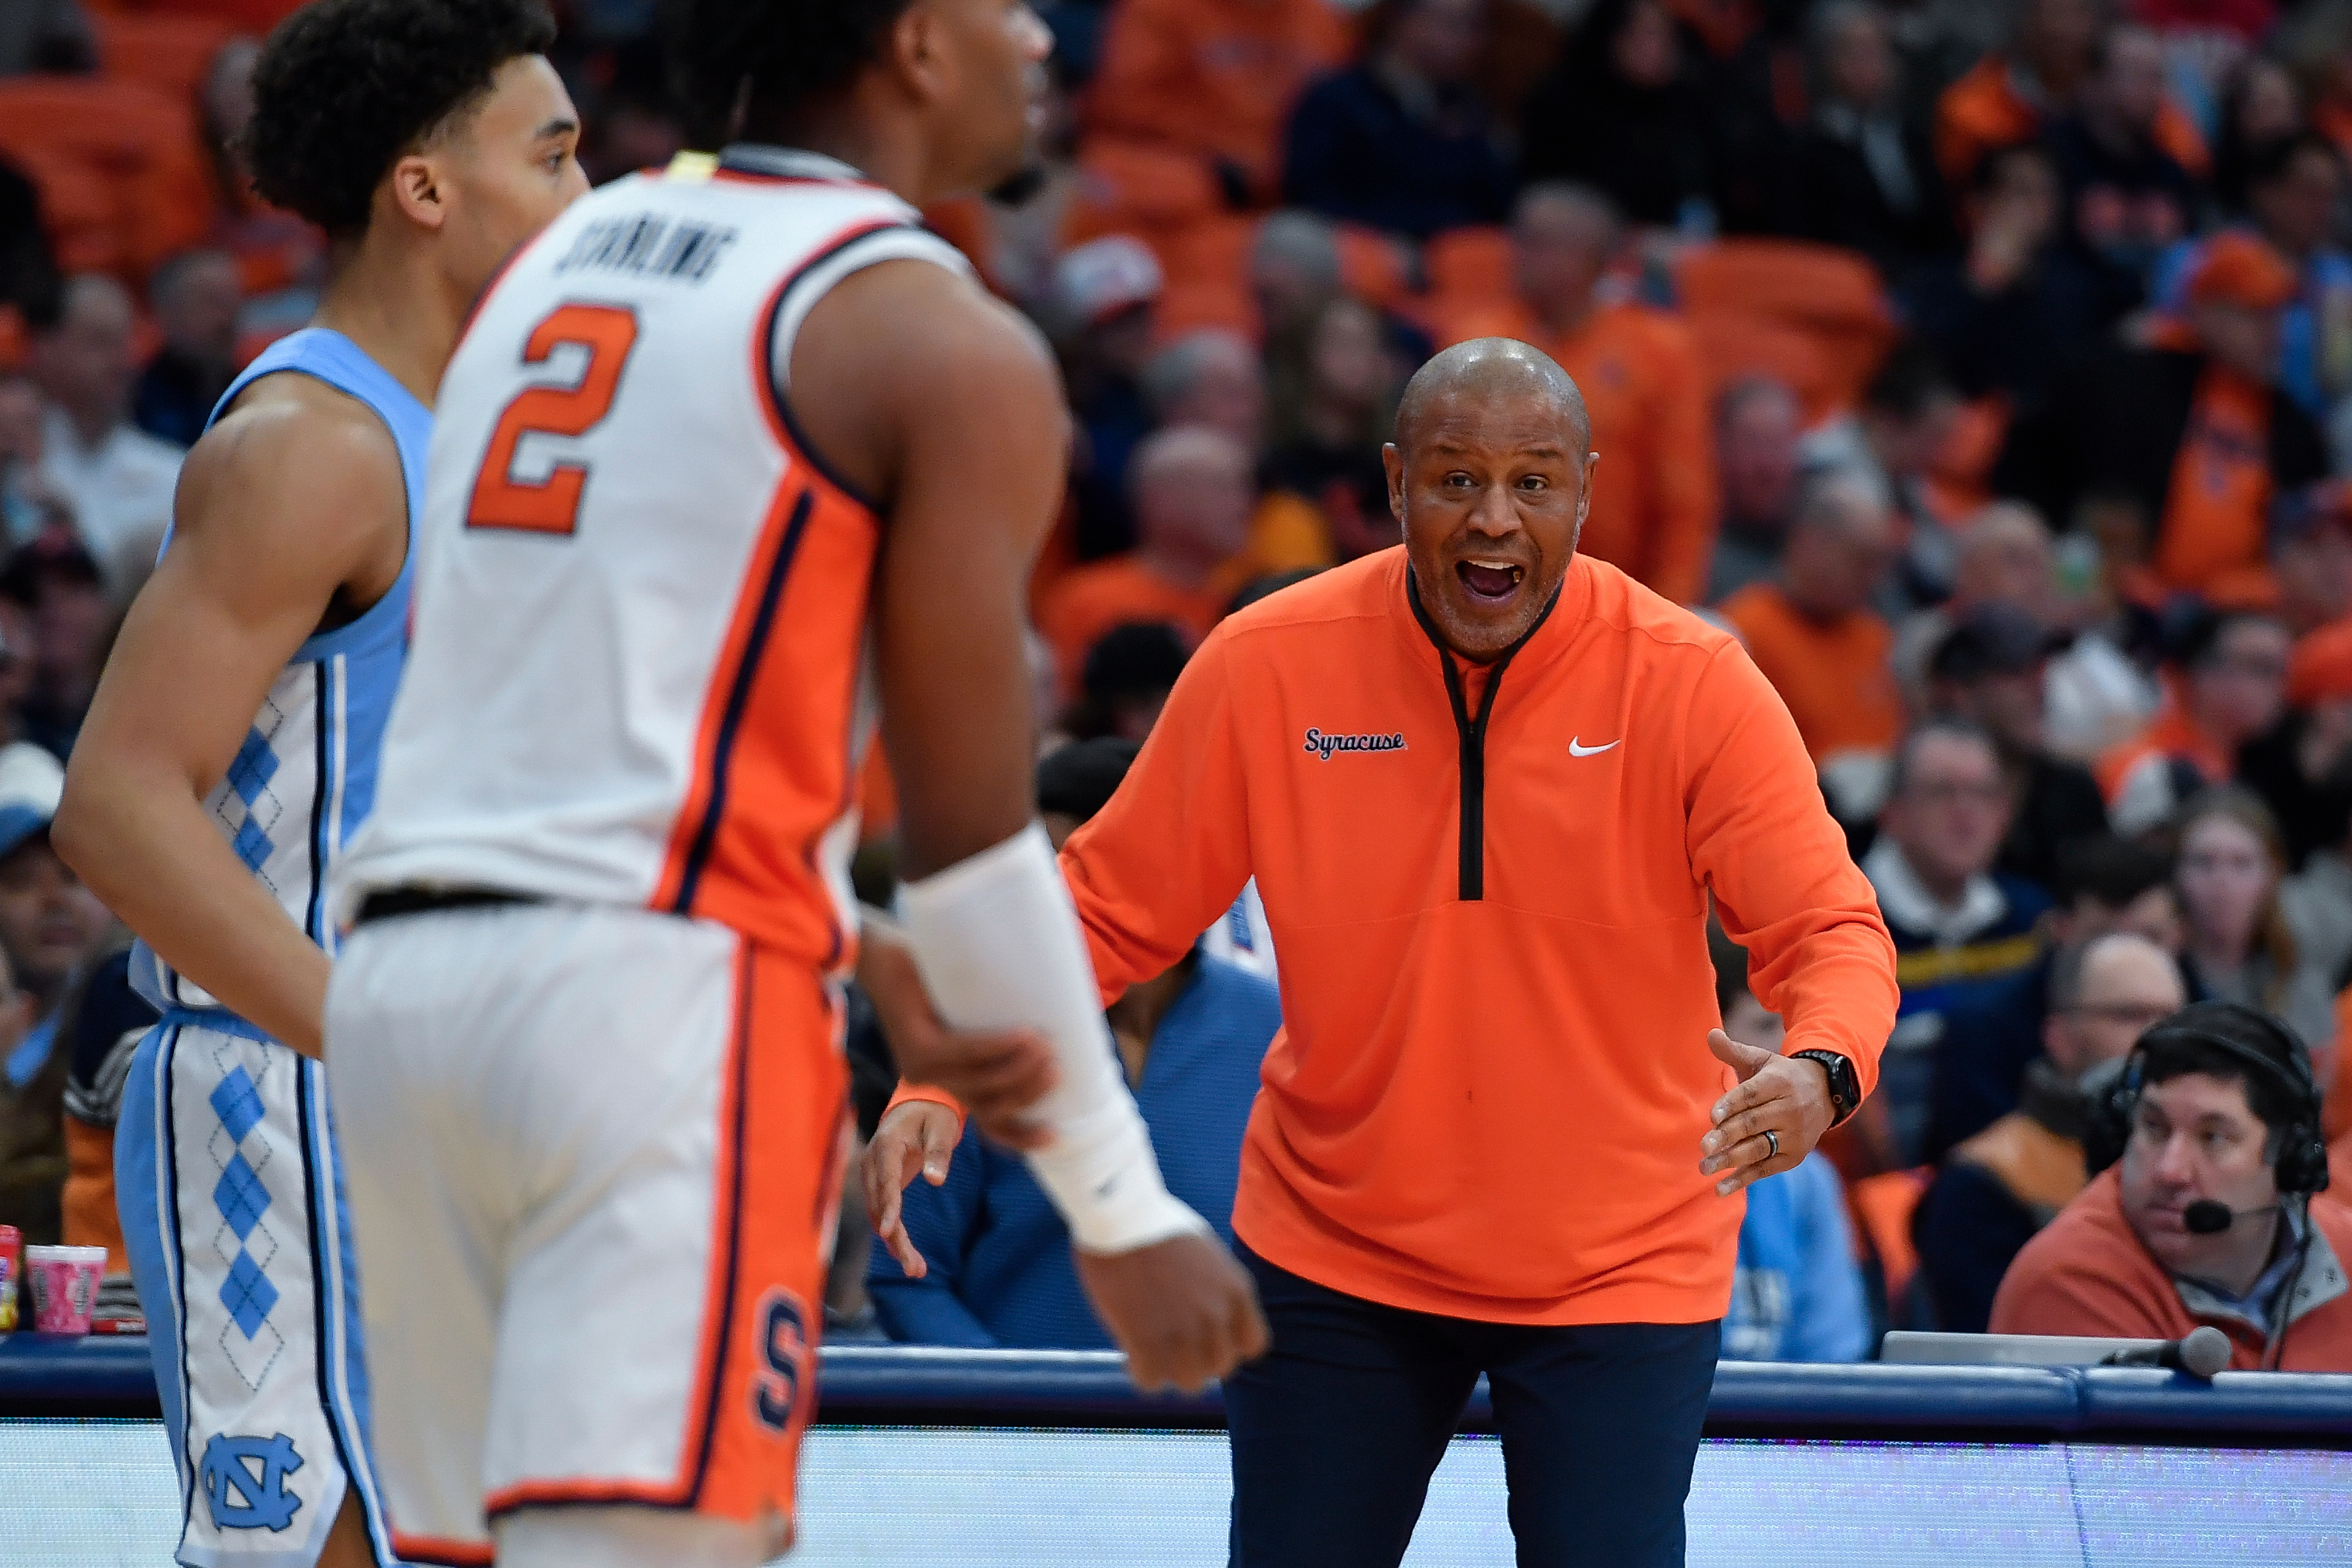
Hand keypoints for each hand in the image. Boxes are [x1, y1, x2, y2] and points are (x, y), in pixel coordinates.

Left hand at [857, 911, 1055, 1146]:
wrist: (879, 953)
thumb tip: (1054, 1031)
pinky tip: (1024, 1035)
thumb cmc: (933, 979)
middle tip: (1058, 1070)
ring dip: (1019, 1070)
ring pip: (980, 1082)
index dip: (1020, 1136)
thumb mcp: (966, 1014)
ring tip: (1048, 1049)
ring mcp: (922, 1067)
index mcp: (946, 1081)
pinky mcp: (917, 1044)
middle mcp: (932, 1083)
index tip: (1055, 1135)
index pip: (986, 1121)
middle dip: (1028, 1094)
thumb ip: (996, 1031)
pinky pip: (964, 1051)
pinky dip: (997, 1046)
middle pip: (990, 1106)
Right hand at [864, 1101, 963, 1278]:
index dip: (887, 1206)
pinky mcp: (880, 1187)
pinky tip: (911, 1258)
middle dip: (895, 1238)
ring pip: (878, 1216)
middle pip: (879, 1206)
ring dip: (896, 1243)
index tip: (888, 1231)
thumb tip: (936, 1180)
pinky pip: (884, 1214)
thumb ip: (938, 1152)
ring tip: (918, 1271)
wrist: (917, 1106)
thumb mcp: (941, 1127)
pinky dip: (895, 1236)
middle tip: (915, 1268)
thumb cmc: (932, 1115)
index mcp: (885, 1146)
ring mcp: (873, 1177)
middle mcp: (872, 1164)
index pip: (885, 1181)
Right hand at [1075, 1232, 1270, 1394]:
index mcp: (1237, 1291)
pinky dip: (1140, 1371)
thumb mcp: (1206, 1254)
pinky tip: (1129, 1351)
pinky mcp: (1146, 1341)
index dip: (1229, 1345)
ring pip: (1189, 1382)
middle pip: (1219, 1367)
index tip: (1207, 1339)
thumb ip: (1215, 1290)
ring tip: (1151, 1350)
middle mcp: (1217, 1316)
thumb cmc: (1157, 1225)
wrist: (1120, 1215)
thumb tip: (1206, 1317)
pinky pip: (1150, 1381)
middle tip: (1172, 1343)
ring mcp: (1183, 1332)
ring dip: (1170, 1369)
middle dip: (1197, 1358)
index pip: (1253, 1345)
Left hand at [1700, 1028, 1833, 1196]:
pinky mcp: (1794, 1156)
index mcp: (1779, 1082)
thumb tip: (1710, 1034)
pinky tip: (1721, 1189)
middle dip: (1727, 1136)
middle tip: (1703, 1146)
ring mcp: (1794, 1136)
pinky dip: (1744, 1179)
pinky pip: (1766, 1169)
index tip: (1712, 1115)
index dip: (1732, 1104)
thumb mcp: (1762, 1060)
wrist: (1825, 1094)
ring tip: (1704, 1167)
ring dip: (1731, 1160)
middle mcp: (1790, 1110)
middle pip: (1753, 1123)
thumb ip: (1733, 1051)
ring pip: (1758, 1148)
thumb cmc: (1780, 1076)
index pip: (1752, 1094)